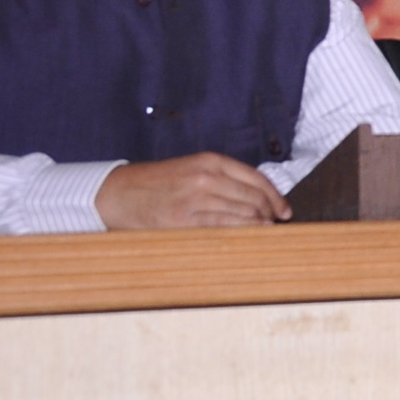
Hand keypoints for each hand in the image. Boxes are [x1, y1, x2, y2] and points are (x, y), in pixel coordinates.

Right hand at [95, 153, 289, 229]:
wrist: (116, 193)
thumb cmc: (156, 183)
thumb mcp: (191, 168)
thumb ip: (221, 178)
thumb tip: (256, 198)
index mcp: (210, 161)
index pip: (257, 179)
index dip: (276, 197)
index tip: (284, 211)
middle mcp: (206, 177)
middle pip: (254, 198)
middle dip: (270, 214)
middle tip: (275, 226)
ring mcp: (195, 199)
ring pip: (243, 213)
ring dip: (259, 226)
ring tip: (264, 234)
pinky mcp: (183, 220)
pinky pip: (223, 227)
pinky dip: (242, 233)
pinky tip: (250, 238)